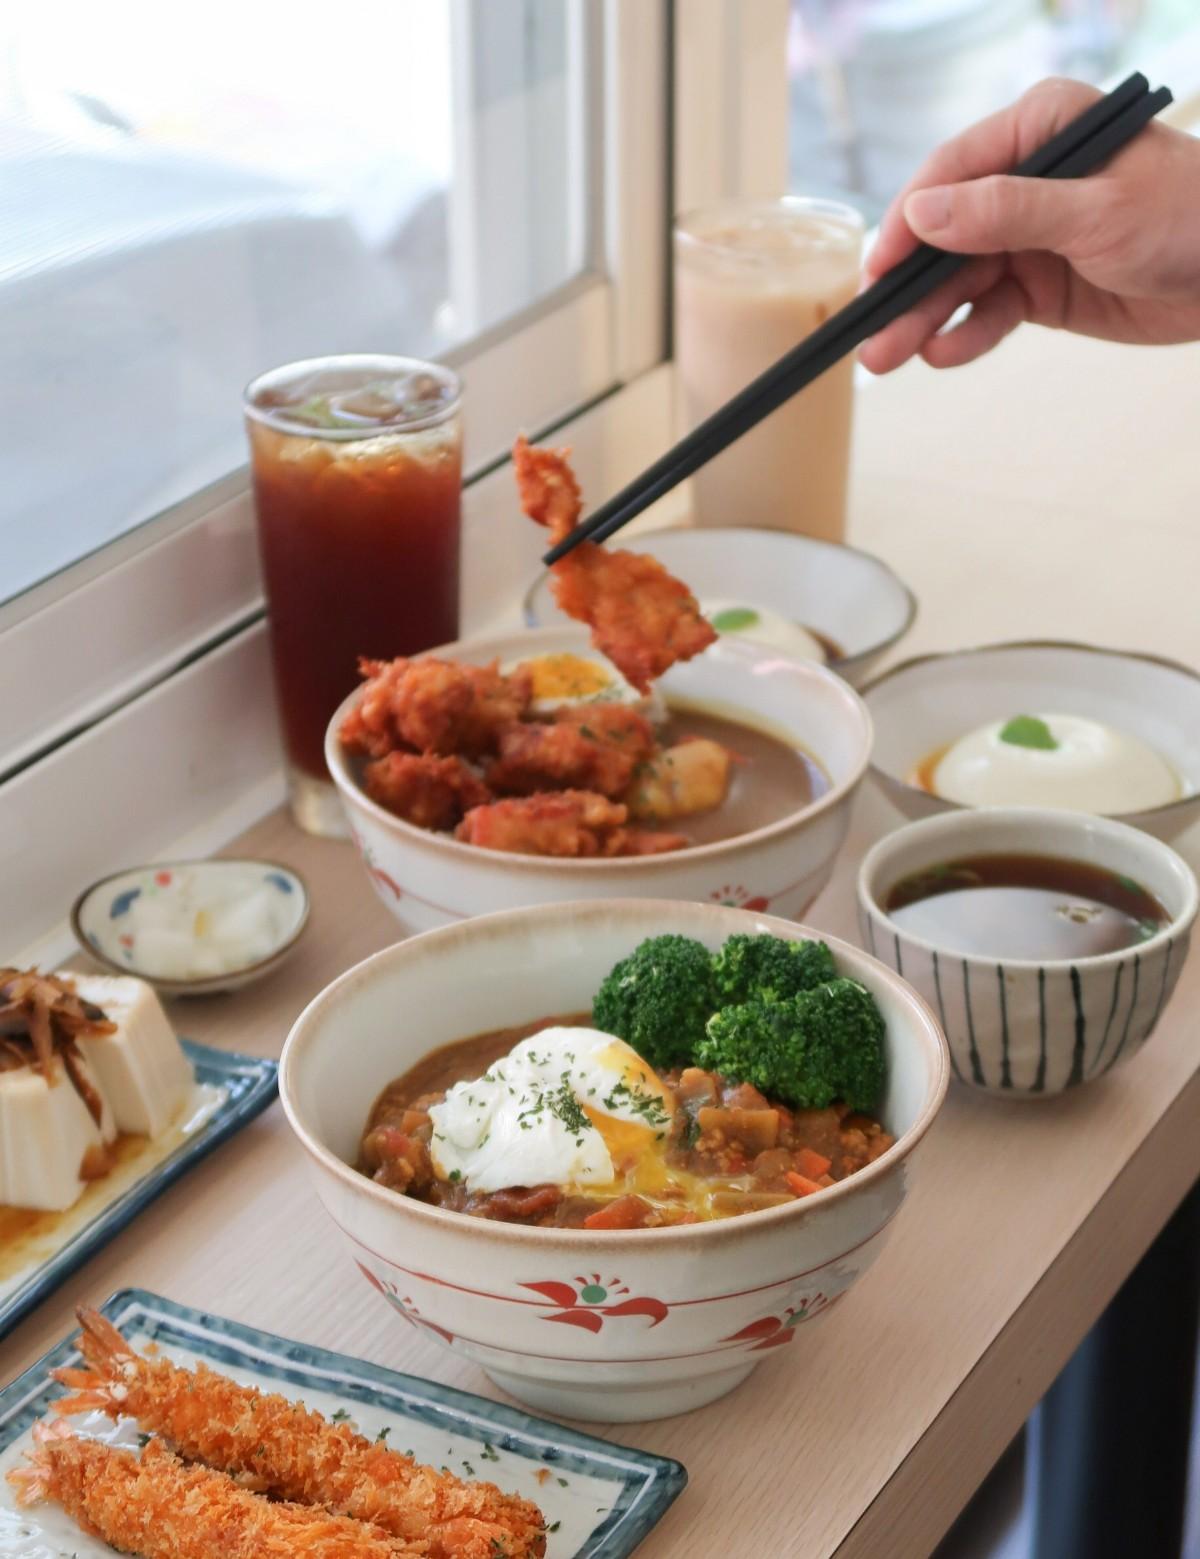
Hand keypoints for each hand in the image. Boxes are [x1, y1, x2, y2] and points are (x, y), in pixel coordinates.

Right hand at [859, 77, 1199, 372]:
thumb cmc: (1187, 217)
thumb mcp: (1094, 211)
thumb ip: (1005, 212)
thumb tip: (925, 214)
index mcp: (1038, 131)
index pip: (950, 174)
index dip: (908, 223)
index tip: (876, 268)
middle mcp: (1024, 180)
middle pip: (944, 236)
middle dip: (907, 287)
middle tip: (870, 333)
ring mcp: (1029, 236)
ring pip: (959, 280)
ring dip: (924, 320)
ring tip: (889, 357)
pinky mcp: (1039, 285)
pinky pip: (989, 311)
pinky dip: (965, 335)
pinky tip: (942, 355)